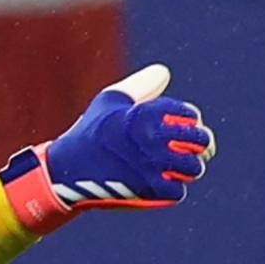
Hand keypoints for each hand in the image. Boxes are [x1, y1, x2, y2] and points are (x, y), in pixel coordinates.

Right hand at [0, 64, 216, 234]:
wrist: (65, 169)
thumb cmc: (89, 133)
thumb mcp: (109, 102)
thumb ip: (141, 86)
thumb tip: (164, 72)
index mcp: (147, 112)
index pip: (189, 114)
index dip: (189, 121)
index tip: (181, 128)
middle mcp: (152, 136)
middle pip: (199, 140)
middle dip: (197, 145)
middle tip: (189, 150)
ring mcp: (151, 164)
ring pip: (192, 167)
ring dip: (187, 169)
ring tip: (177, 168)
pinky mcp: (147, 189)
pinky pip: (178, 191)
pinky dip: (172, 190)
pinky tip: (162, 184)